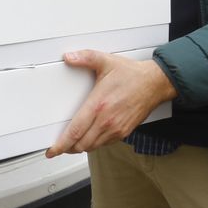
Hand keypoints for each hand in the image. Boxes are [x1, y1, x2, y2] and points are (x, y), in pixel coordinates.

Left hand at [45, 50, 176, 156]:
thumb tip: (69, 57)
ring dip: (80, 147)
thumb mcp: (106, 61)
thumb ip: (85, 57)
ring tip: (73, 142)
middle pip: (81, 144)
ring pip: (92, 147)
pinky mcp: (124, 132)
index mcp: (98, 105)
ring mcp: (116, 128)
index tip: (52, 150)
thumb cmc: (131, 75)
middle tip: (60, 145)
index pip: (75, 131)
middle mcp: (106, 120)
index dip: (61, 144)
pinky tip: (91, 136)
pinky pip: (104, 144)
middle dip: (68, 147)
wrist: (154, 83)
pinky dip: (94, 144)